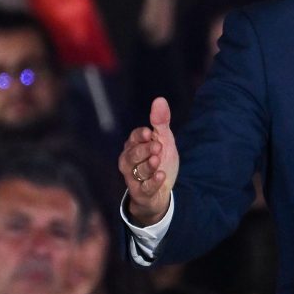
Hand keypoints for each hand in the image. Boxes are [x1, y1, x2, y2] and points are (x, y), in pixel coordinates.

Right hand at [120, 97, 179, 225]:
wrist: (161, 192)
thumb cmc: (159, 161)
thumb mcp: (164, 140)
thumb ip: (160, 122)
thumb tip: (160, 99)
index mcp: (134, 146)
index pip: (133, 138)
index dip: (139, 136)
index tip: (149, 133)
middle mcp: (129, 162)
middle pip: (132, 154)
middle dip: (144, 150)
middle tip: (157, 146)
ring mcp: (134, 178)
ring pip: (137, 171)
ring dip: (147, 166)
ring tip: (157, 160)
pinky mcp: (141, 193)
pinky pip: (144, 188)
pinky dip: (152, 183)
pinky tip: (161, 176)